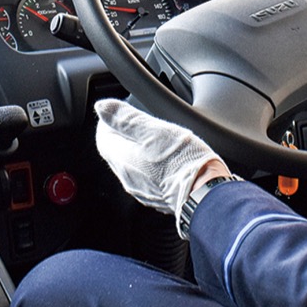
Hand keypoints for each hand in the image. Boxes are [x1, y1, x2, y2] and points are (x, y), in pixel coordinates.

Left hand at [94, 98, 221, 219]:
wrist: (205, 193)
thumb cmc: (182, 160)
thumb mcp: (154, 130)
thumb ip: (126, 118)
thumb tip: (102, 107)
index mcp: (122, 158)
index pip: (103, 138)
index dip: (109, 123)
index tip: (123, 113)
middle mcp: (127, 178)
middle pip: (115, 153)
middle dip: (122, 137)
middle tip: (139, 124)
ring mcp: (141, 191)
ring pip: (130, 167)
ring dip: (136, 152)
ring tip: (155, 140)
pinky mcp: (156, 198)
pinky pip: (146, 179)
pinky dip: (149, 167)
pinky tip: (165, 161)